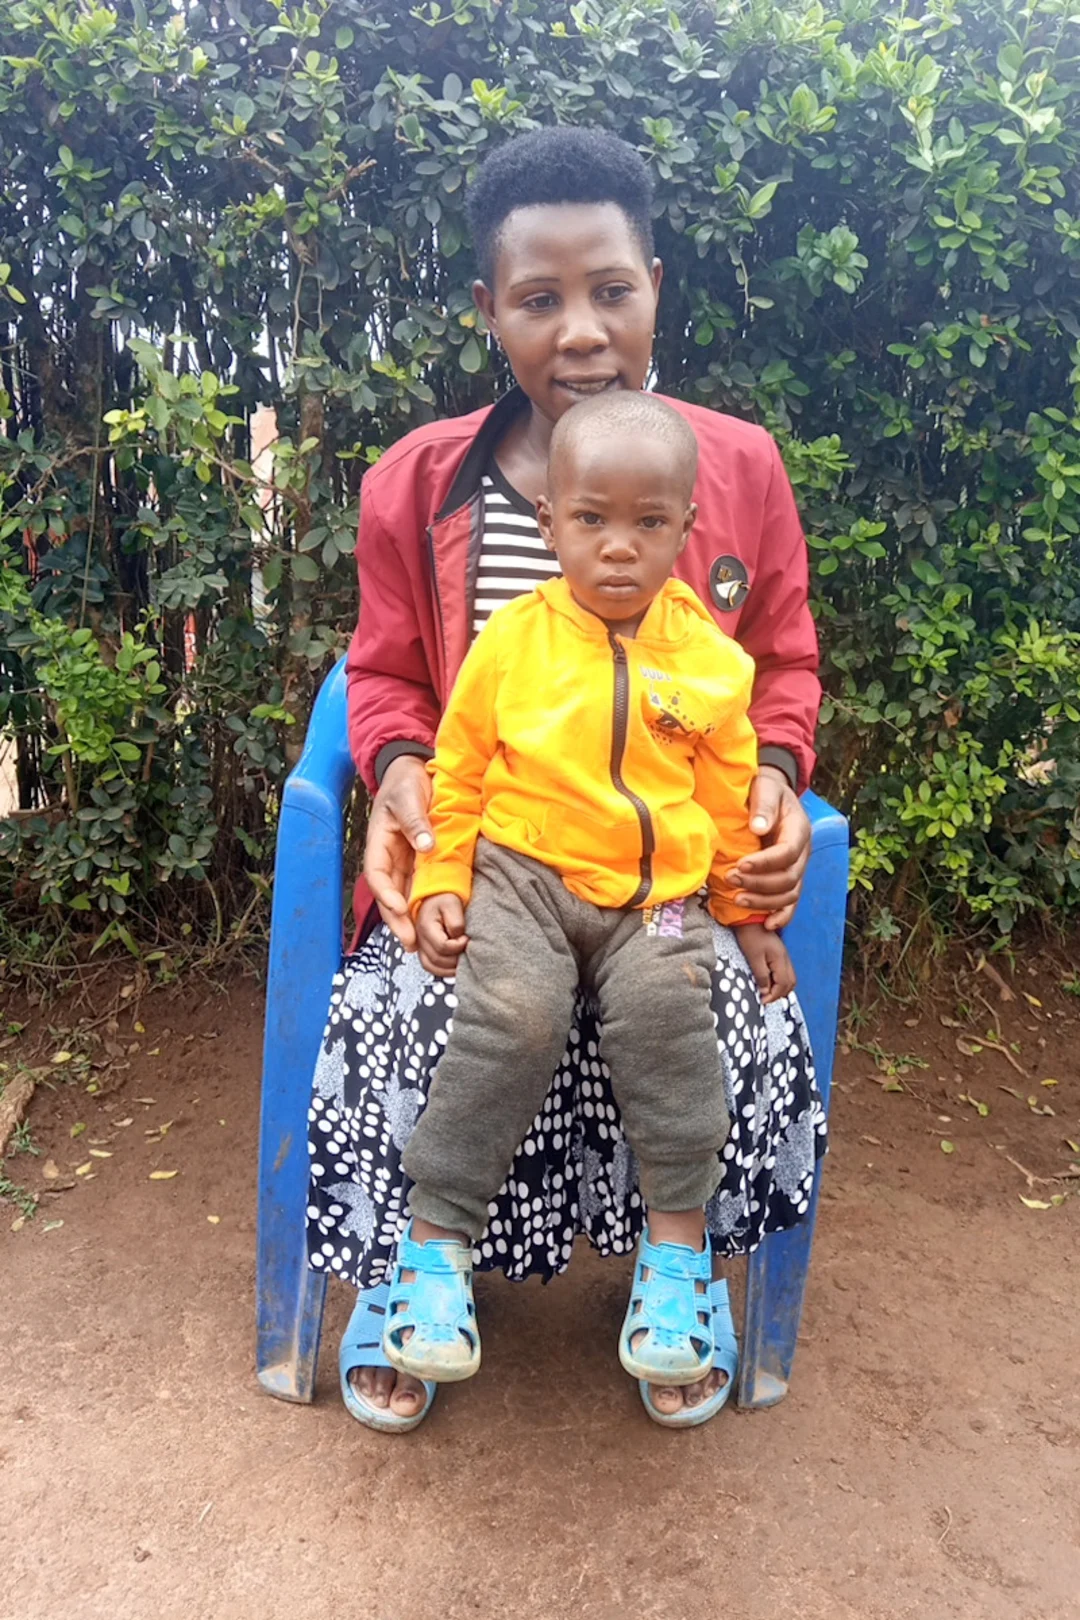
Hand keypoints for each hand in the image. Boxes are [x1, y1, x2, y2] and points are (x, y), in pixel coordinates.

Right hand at [363, 755, 433, 951]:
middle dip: (396, 920)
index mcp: (379, 843)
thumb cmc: (405, 782)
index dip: (386, 893)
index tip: (400, 907)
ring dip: (408, 921)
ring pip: (403, 896)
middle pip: (389, 894)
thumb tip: (426, 846)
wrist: (413, 772)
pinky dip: (422, 907)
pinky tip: (431, 925)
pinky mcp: (419, 864)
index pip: (378, 873)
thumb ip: (416, 821)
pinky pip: (419, 888)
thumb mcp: (408, 797)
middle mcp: (389, 858)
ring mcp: (404, 863)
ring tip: (419, 944)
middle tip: (410, 941)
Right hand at [415, 894, 467, 976]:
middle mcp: (419, 938)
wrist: (436, 895)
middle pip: (437, 959)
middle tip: (467, 950)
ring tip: (462, 960)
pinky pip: (430, 966)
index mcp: (426, 926)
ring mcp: (420, 945)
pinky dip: (442, 970)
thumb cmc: (445, 898)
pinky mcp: (423, 949)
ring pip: (432, 967)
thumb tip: (459, 939)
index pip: (442, 946)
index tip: (467, 938)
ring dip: (449, 968)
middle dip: (456, 958)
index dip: (458, 946)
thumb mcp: (453, 904)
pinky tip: (454, 966)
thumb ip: (456, 923)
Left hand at [727, 766, 810, 930]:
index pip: (787, 853)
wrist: (773, 794)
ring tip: (737, 899)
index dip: (764, 863)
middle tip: (730, 879)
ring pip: (789, 895)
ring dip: (764, 902)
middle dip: (758, 884)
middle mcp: (803, 852)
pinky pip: (791, 902)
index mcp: (799, 829)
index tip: (740, 864)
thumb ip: (763, 805)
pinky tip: (767, 925)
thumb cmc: (767, 789)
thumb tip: (758, 827)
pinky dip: (782, 916)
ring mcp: (798, 867)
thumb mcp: (765, 787)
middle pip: (788, 878)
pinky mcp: (789, 878)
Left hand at [736, 922, 795, 1004]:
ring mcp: (784, 956)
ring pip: (790, 978)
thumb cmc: (750, 936)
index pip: (783, 984)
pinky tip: (769, 982)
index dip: (773, 995)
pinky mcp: (779, 954)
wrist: (750, 919)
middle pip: (790, 983)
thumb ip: (761, 976)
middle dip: (779, 994)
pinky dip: (779, 981)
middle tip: (766, 999)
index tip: (763, 1000)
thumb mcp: (753, 958)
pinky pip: (785, 972)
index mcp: (780, 959)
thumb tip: (765, 990)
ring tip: (767, 993)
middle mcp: (785, 958)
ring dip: (780, 988)